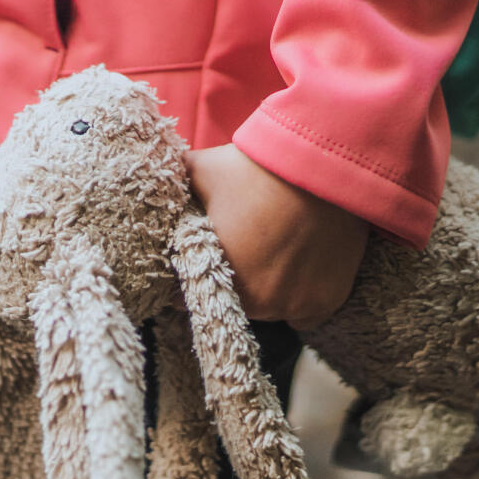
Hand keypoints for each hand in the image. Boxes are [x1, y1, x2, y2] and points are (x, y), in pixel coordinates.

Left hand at [183, 143, 369, 328]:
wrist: (322, 163)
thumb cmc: (257, 168)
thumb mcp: (202, 170)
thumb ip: (175, 186)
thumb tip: (151, 183)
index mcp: (223, 280)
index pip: (195, 295)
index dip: (193, 278)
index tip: (200, 262)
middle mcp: (261, 303)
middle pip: (237, 303)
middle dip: (234, 282)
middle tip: (243, 251)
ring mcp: (297, 305)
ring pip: (271, 310)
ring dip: (268, 291)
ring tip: (272, 257)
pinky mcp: (327, 301)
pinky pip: (305, 316)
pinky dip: (300, 299)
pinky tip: (298, 273)